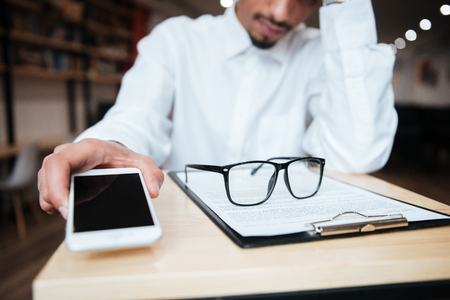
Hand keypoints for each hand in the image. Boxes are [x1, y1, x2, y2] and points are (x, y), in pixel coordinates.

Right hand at [38, 138, 163, 218]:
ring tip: (74, 213)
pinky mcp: (56, 179)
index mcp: (86, 148)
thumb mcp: (143, 164)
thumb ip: (152, 174)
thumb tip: (153, 191)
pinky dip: (56, 205)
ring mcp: (59, 167)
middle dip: (54, 200)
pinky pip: (48, 194)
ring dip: (55, 204)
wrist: (115, 157)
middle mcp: (68, 155)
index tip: (66, 208)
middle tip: (70, 218)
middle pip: (46, 177)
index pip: (59, 163)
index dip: (57, 187)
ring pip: (44, 188)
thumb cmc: (124, 159)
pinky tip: (72, 209)